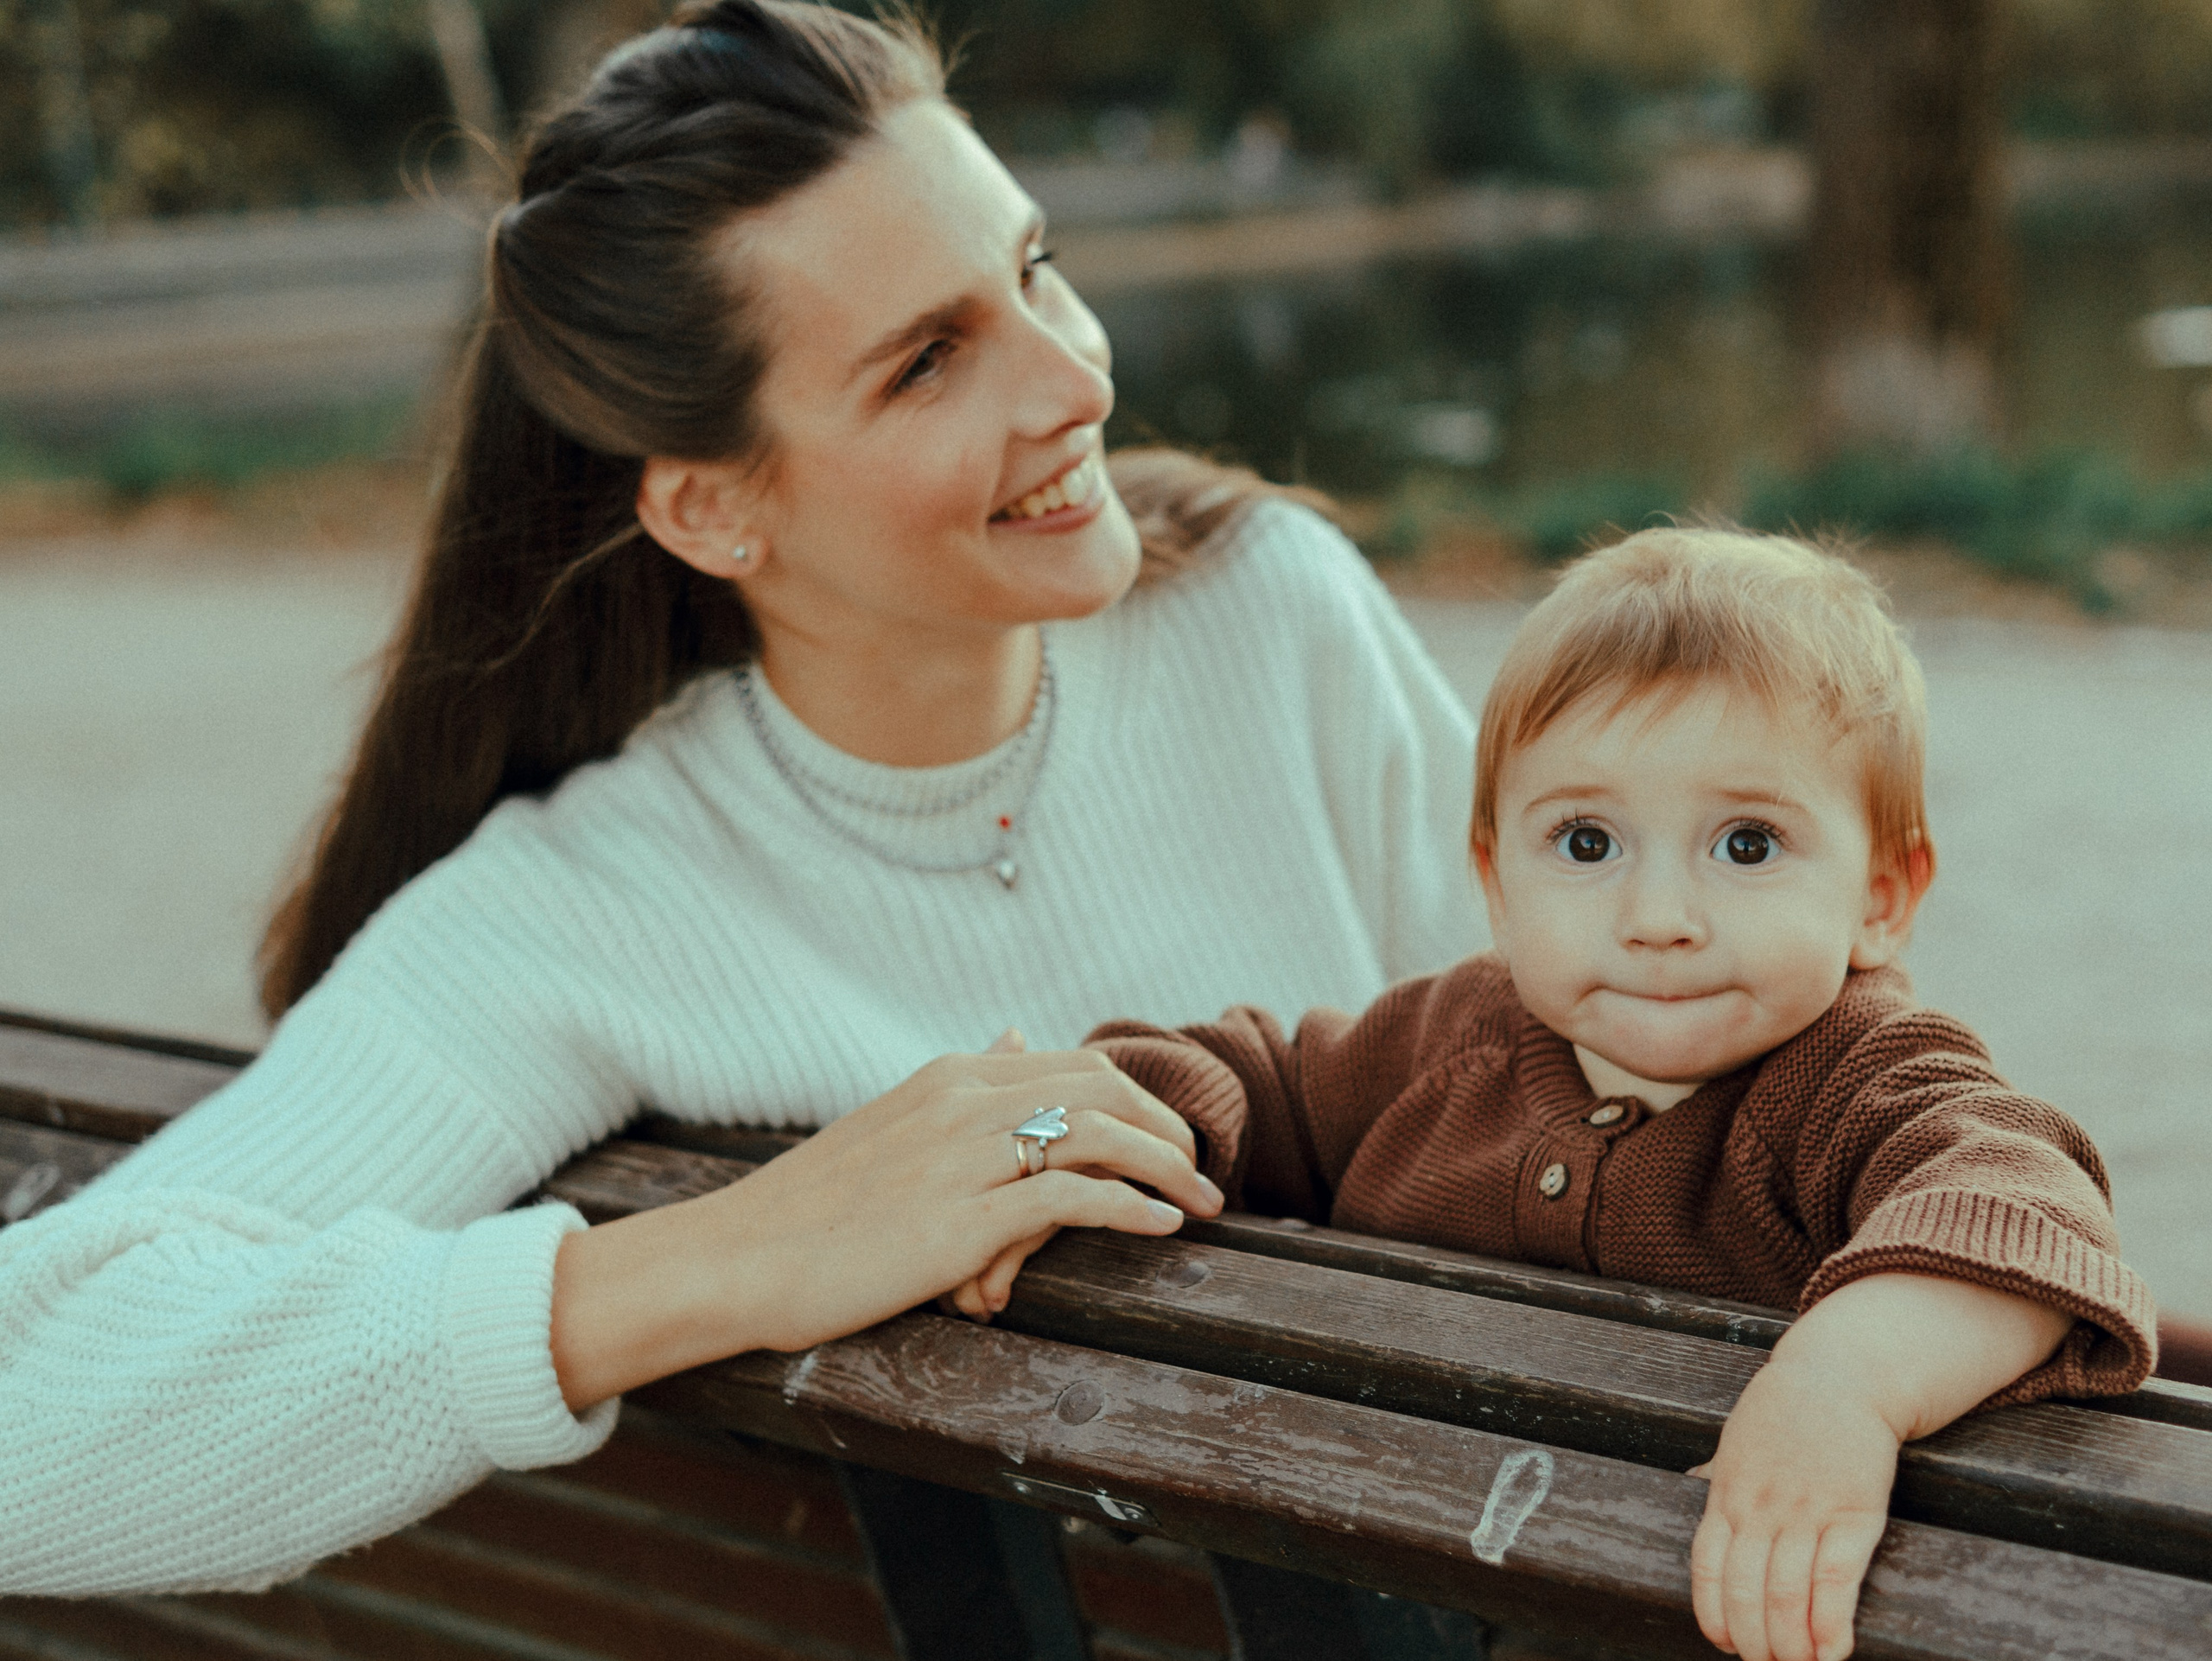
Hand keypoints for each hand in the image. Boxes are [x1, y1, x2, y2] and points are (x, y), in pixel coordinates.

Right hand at [551, 1038, 1222, 1407]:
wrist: (734, 1258)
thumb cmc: (811, 1209)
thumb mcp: (891, 1126)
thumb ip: (961, 1087)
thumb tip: (1018, 1036)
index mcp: (948, 1078)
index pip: (1075, 1064)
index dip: (1140, 1100)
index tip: (1170, 1140)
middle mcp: (960, 1102)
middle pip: (1101, 1086)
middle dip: (1167, 1127)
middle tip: (1201, 1173)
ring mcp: (960, 1158)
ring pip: (1097, 1132)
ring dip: (1166, 1166)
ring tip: (1203, 1204)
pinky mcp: (958, 1220)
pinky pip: (1068, 1198)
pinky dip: (1129, 1208)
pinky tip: (1161, 1227)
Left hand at [1687, 1359, 1897, 1660]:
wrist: (1840, 1377)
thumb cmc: (1785, 1413)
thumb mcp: (1735, 1442)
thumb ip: (1718, 1475)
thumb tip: (1690, 1483)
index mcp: (1726, 1495)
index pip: (1707, 1570)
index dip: (1714, 1616)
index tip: (1724, 1644)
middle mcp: (1760, 1508)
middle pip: (1745, 1593)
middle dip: (1754, 1643)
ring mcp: (1806, 1511)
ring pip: (1787, 1594)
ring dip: (1791, 1646)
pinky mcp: (1853, 1512)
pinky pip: (1836, 1578)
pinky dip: (1831, 1624)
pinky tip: (1833, 1652)